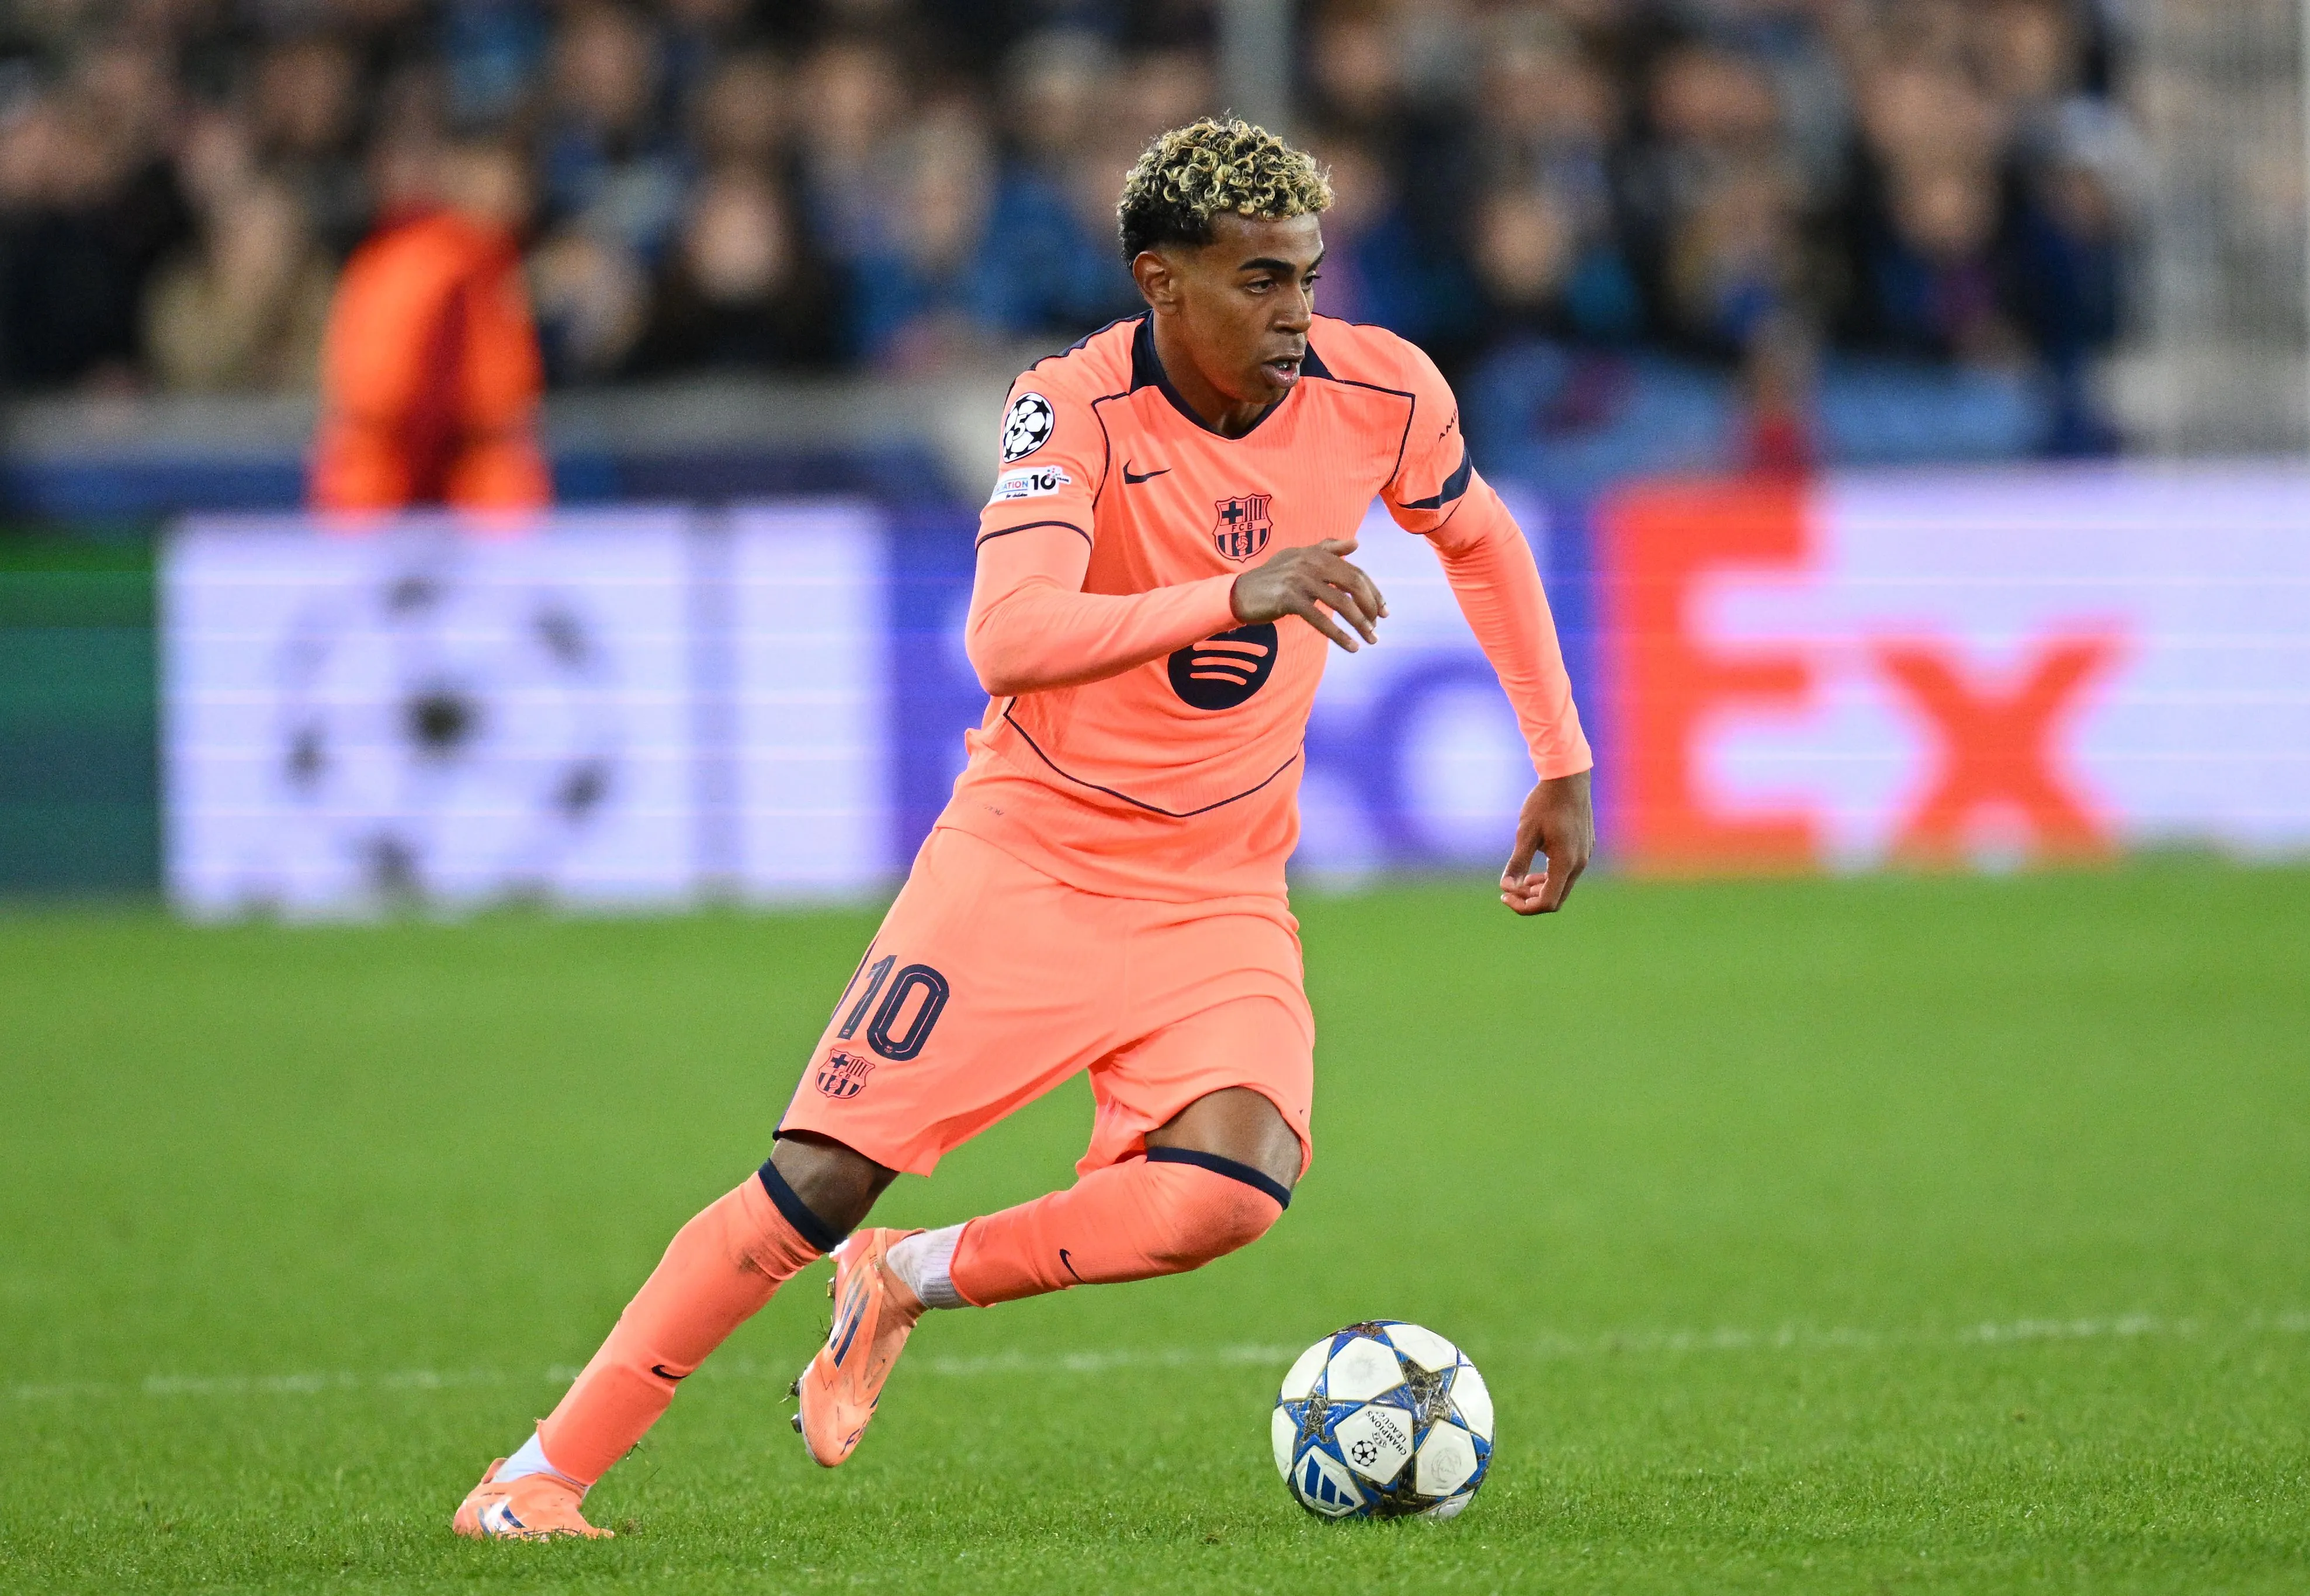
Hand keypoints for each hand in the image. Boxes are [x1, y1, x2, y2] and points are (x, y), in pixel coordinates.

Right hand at [1230, 536, 1387, 651]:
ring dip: (1360, 624)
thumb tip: (1356, 543)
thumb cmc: (1272, 578)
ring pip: (1341, 603)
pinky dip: (1339, 635)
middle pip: (1353, 585)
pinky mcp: (1289, 598)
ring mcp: (1300, 579)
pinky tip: (1351, 647)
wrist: (1240, 593)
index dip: (1373, 592)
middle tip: (1378, 627)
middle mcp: (1310, 562)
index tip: (1384, 610)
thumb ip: (1327, 549)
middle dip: (1370, 608)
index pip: (1355, 572)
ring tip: (1370, 640)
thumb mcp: (1299, 558)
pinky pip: (1321, 619)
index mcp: (1317, 553)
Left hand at [1500, 769, 1592, 915]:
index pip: (1547, 902)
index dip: (1524, 907)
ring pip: (1563, 886)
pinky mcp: (1584, 848)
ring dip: (1540, 888)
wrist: (1568, 779)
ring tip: (1520, 881)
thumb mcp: (1525, 834)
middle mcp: (1579, 864)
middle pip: (1556, 898)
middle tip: (1508, 890)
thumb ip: (1517, 863)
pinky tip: (1535, 868)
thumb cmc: (1544, 804)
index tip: (1504, 896)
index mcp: (1565, 863)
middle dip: (1530, 900)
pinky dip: (1550, 877)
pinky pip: (1568, 872)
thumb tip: (1505, 887)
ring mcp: (1584, 856)